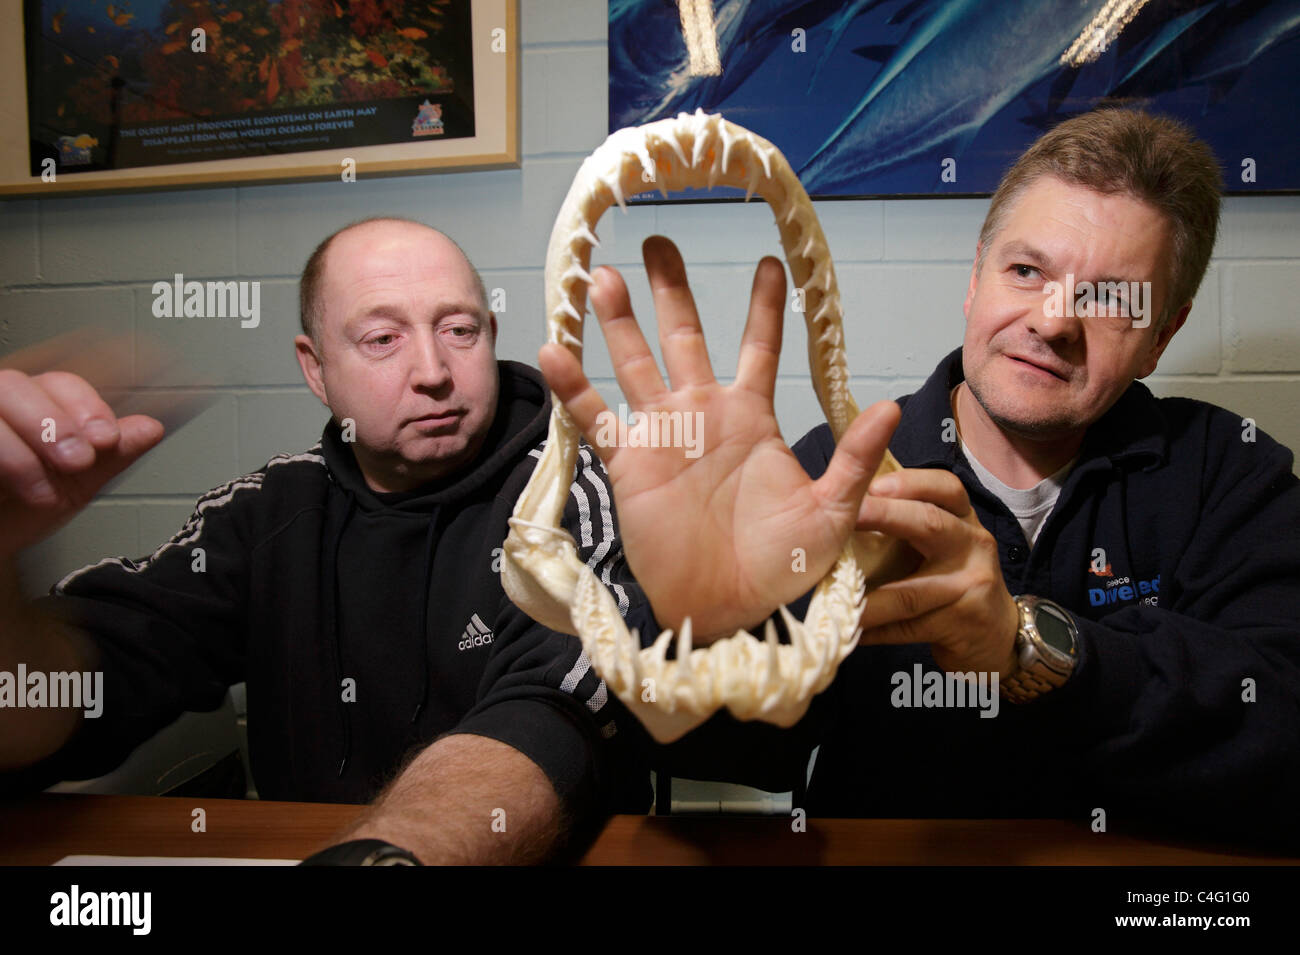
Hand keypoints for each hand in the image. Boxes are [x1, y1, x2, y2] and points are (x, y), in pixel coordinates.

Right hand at [0, 368, 162, 557]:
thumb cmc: (19, 512)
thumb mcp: (74, 486)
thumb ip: (110, 457)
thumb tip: (151, 428)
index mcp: (33, 407)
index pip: (60, 384)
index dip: (86, 407)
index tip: (107, 439)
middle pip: (17, 384)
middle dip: (54, 423)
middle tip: (78, 461)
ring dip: (22, 448)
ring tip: (43, 491)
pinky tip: (5, 492)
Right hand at [539, 235, 899, 639]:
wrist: (729, 609)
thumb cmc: (782, 564)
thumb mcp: (831, 511)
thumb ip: (854, 457)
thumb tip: (891, 405)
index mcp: (752, 417)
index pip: (759, 346)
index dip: (764, 305)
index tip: (773, 261)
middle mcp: (703, 414)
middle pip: (685, 336)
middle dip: (672, 290)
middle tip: (660, 241)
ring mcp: (662, 435)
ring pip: (635, 363)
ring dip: (618, 320)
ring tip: (600, 273)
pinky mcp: (628, 463)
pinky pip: (595, 417)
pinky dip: (573, 385)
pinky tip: (553, 346)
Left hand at [854, 468, 1019, 676]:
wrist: (996, 635)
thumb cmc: (954, 581)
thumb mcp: (944, 543)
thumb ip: (910, 522)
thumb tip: (848, 505)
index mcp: (963, 520)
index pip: (946, 488)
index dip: (910, 481)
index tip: (871, 482)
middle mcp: (972, 546)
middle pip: (931, 524)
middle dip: (885, 516)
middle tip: (847, 515)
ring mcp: (970, 586)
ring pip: (910, 592)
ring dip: (869, 597)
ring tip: (834, 595)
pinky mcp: (960, 624)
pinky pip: (908, 628)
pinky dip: (876, 630)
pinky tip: (853, 631)